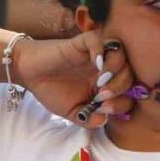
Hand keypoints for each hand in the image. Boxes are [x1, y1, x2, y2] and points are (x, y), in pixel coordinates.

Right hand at [12, 32, 135, 128]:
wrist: (29, 75)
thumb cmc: (52, 91)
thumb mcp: (73, 112)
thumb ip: (89, 119)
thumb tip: (104, 120)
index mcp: (108, 85)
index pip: (129, 92)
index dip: (123, 103)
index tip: (104, 110)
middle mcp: (106, 68)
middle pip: (130, 72)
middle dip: (120, 87)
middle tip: (102, 97)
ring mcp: (96, 54)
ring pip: (120, 54)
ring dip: (115, 70)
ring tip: (100, 83)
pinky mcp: (82, 42)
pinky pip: (98, 40)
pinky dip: (101, 51)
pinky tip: (95, 64)